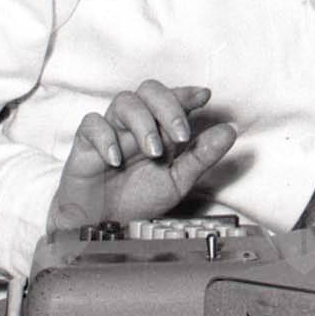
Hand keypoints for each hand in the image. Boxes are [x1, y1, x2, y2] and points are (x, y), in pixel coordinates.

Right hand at [46, 82, 237, 234]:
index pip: (172, 98)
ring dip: (142, 123)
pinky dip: (105, 138)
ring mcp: (110, 131)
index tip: (204, 96)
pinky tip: (116, 159)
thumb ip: (202, 156)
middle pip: (149, 91)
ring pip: (124, 102)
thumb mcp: (178, 181)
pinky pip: (91, 124)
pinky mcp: (85, 144)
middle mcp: (135, 124)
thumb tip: (230, 130)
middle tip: (180, 136)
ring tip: (153, 152)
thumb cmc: (138, 198)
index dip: (186, 93)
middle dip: (168, 107)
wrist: (103, 225)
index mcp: (159, 129)